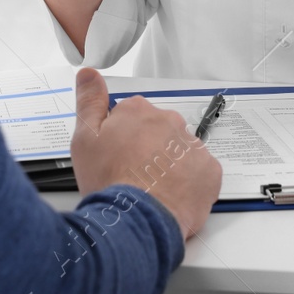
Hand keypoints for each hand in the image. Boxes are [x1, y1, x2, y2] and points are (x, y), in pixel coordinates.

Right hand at [70, 68, 221, 238]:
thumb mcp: (85, 139)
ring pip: (179, 152)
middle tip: (133, 175)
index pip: (132, 116)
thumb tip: (89, 74)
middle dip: (148, 150)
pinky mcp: (209, 170)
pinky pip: (200, 172)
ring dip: (169, 165)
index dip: (122, 138)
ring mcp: (191, 145)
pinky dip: (189, 183)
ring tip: (151, 189)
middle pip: (158, 132)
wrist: (137, 220)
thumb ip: (89, 101)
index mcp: (138, 111)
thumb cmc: (111, 182)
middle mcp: (169, 121)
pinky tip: (171, 195)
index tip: (117, 156)